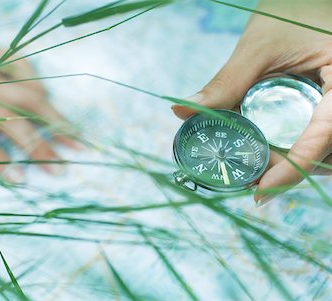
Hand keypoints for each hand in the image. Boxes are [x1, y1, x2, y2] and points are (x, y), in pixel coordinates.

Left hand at [171, 0, 331, 203]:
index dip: (293, 167)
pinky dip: (294, 147)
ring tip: (253, 168)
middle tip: (248, 179)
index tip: (260, 189)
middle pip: (326, 150)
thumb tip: (181, 110)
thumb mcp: (260, 46)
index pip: (325, 134)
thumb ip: (227, 82)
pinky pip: (318, 135)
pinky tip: (266, 150)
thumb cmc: (294, 9)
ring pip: (324, 149)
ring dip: (289, 162)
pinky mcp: (329, 104)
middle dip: (287, 169)